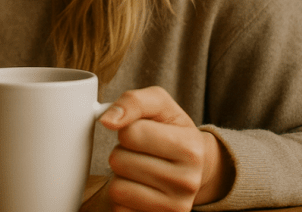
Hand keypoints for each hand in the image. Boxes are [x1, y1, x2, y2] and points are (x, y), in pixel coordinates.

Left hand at [98, 86, 233, 211]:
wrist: (194, 166)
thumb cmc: (171, 130)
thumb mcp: (159, 105)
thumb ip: (133, 102)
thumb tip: (107, 120)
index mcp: (190, 148)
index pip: (131, 133)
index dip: (129, 129)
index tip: (144, 132)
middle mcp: (187, 182)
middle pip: (119, 161)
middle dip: (123, 152)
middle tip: (142, 153)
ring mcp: (174, 208)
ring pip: (117, 188)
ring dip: (121, 176)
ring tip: (141, 170)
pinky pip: (119, 209)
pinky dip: (123, 198)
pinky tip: (141, 189)